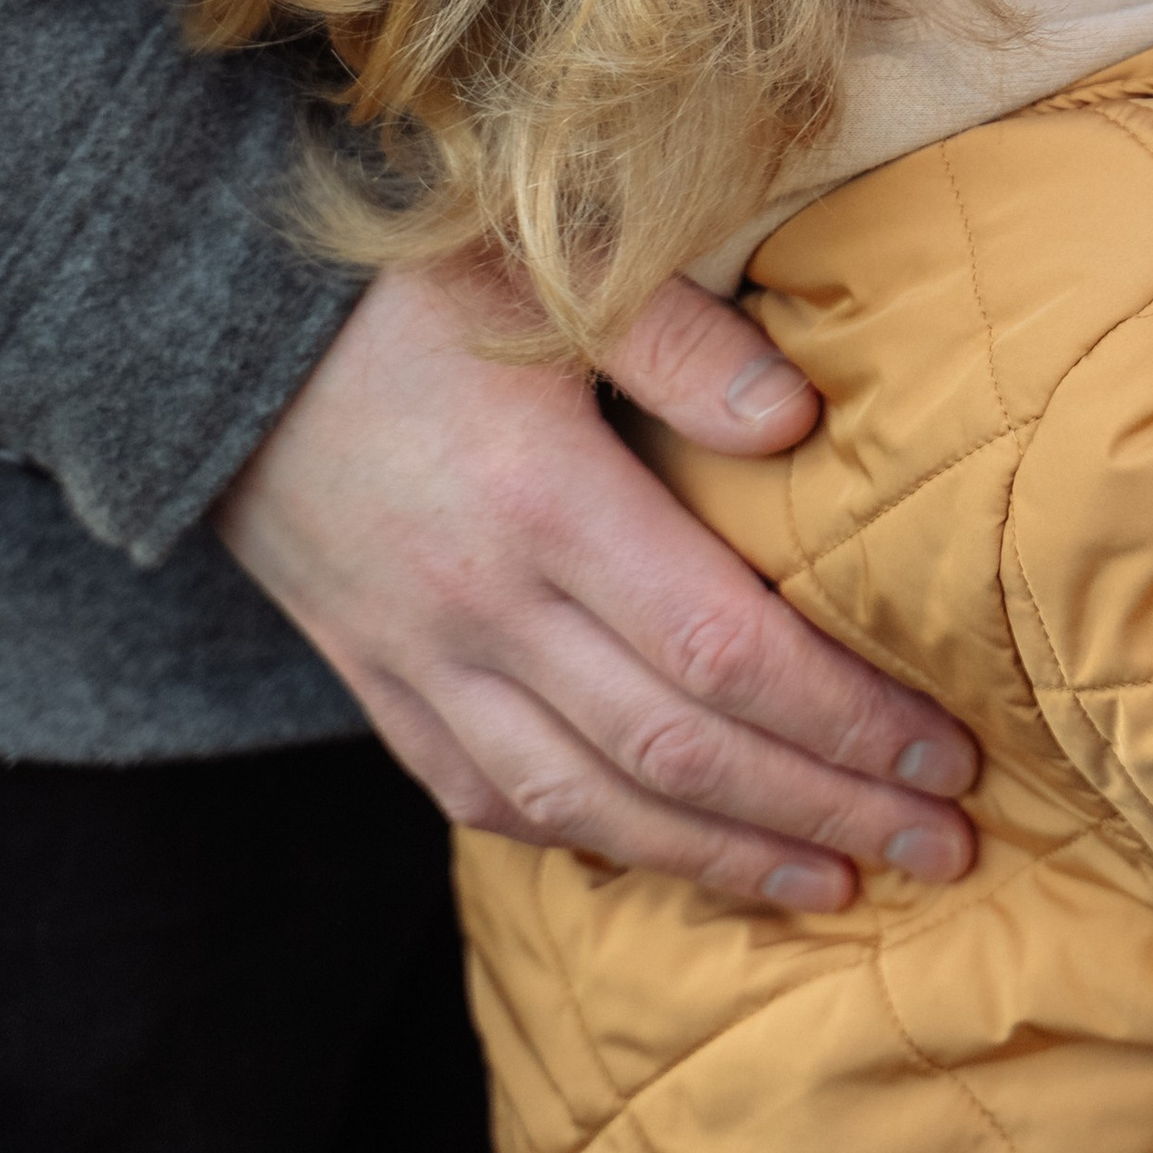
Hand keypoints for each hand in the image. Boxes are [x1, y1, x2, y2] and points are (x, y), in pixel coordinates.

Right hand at [216, 257, 976, 903]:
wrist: (205, 335)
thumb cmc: (403, 288)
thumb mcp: (548, 272)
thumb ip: (681, 342)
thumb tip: (806, 420)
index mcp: (543, 504)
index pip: (725, 651)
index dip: (845, 716)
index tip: (947, 748)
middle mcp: (484, 609)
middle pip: (681, 753)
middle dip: (825, 808)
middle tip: (944, 844)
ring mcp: (423, 665)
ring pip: (592, 805)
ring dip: (725, 858)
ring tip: (842, 880)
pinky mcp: (383, 687)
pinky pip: (493, 802)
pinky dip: (593, 845)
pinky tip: (676, 860)